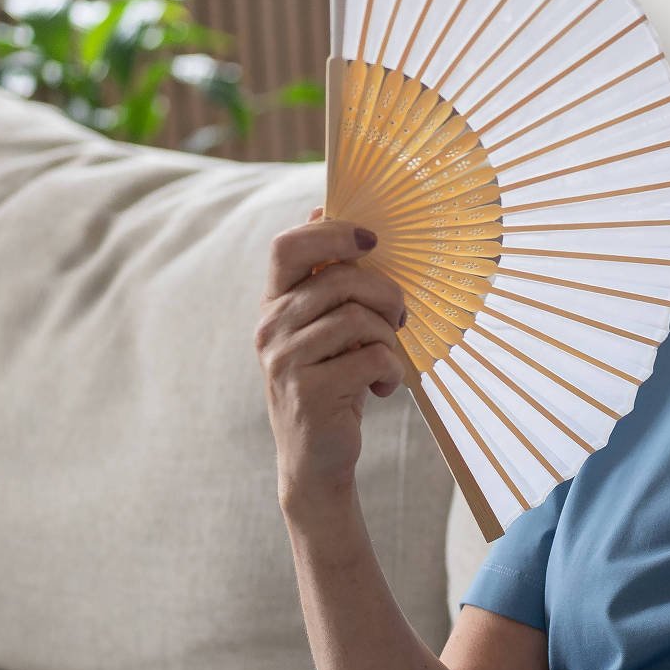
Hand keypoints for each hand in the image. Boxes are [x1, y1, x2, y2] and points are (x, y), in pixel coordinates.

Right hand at [255, 205, 409, 513]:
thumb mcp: (326, 329)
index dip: (332, 233)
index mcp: (274, 305)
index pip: (287, 247)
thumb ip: (326, 279)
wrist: (316, 458)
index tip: (372, 242)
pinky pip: (371, 357)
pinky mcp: (308, 391)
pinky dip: (391, 371)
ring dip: (388, 336)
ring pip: (357, 317)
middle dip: (385, 293)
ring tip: (387, 357)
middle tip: (399, 317)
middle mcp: (270, 328)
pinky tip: (383, 388)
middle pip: (340, 279)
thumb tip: (322, 210)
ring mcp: (284, 360)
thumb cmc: (332, 383)